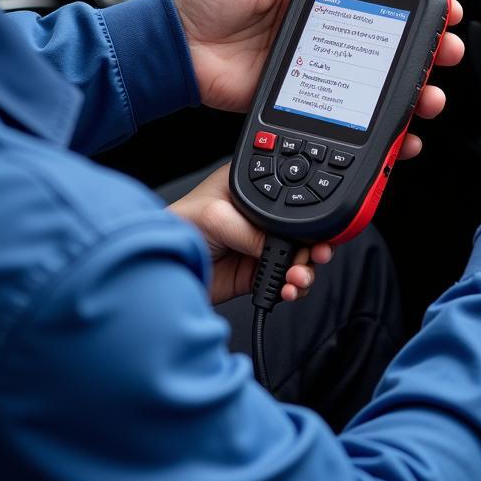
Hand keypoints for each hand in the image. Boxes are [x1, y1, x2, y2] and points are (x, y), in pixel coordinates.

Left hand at [167, 164, 333, 304]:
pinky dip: (291, 287)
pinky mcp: (255, 273)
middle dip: (313, 246)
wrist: (161, 268)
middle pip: (299, 231)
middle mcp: (259, 218)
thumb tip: (284, 248)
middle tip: (317, 256)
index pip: (290, 198)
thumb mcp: (217, 217)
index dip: (307, 214)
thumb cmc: (178, 227)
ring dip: (304, 270)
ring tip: (298, 278)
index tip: (320, 230)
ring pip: (296, 258)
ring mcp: (258, 246)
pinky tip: (288, 289)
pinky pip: (284, 280)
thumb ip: (253, 232)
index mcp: (252, 191)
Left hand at [170, 0, 465, 158]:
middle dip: (423, 51)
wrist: (170, 51)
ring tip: (429, 94)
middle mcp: (316, 33)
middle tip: (446, 54)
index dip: (406, 7)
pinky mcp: (299, 98)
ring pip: (371, 83)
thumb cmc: (198, 2)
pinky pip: (344, 111)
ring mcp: (312, 69)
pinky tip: (396, 129)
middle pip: (383, 45)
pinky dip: (374, 125)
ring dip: (408, 90)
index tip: (438, 9)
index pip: (369, 1)